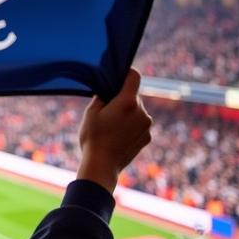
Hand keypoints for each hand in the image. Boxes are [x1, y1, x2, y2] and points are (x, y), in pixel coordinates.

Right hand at [77, 68, 151, 191]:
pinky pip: (140, 124)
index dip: (126, 72)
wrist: (102, 166)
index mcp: (127, 102)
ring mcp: (147, 125)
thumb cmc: (93, 138)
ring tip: (111, 126)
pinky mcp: (147, 137)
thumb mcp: (91, 112)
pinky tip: (118, 135)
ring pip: (137, 110)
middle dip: (122, 98)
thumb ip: (102, 97)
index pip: (134, 76)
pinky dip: (131, 125)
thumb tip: (109, 92)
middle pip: (134, 95)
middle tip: (107, 109)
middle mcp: (142, 112)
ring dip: (127, 112)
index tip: (119, 75)